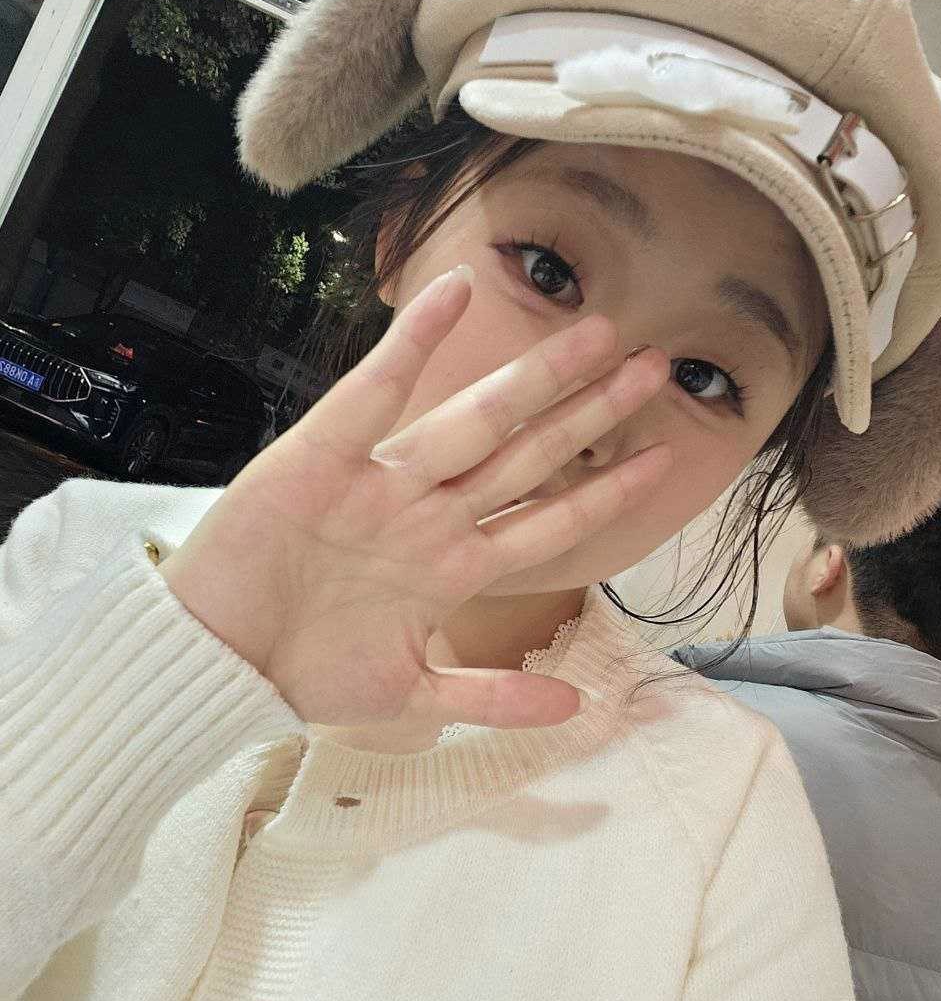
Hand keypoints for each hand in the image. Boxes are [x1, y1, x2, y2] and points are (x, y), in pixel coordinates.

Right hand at [157, 265, 671, 726]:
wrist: (217, 663)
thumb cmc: (306, 673)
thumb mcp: (411, 696)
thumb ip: (491, 697)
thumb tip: (575, 707)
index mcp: (452, 565)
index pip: (546, 519)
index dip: (604, 490)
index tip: (663, 458)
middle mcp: (429, 515)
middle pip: (527, 455)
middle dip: (589, 412)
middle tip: (654, 365)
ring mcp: (382, 484)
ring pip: (474, 422)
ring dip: (535, 381)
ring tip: (599, 334)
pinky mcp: (322, 457)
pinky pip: (373, 394)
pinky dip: (409, 346)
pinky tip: (454, 294)